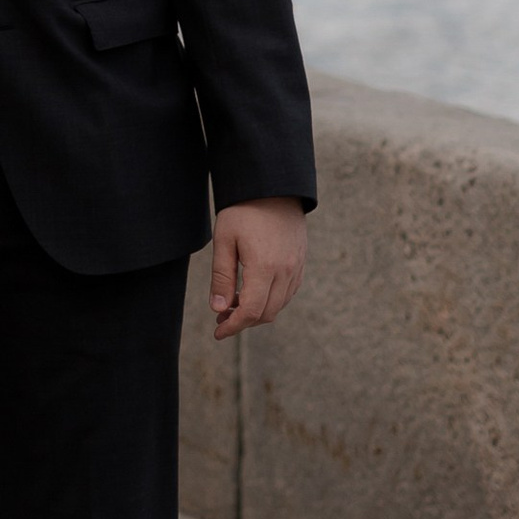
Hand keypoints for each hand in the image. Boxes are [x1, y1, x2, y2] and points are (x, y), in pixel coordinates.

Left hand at [210, 196, 305, 338]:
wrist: (274, 186)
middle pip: (266, 313)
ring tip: (233, 305)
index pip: (250, 311)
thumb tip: (219, 309)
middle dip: (242, 321)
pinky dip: (271, 300)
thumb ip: (222, 277)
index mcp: (264, 267)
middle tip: (221, 317)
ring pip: (278, 305)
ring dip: (257, 312)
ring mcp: (296, 268)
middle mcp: (285, 271)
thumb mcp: (224, 240)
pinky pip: (288, 292)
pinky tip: (252, 293)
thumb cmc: (243, 210)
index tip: (218, 332)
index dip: (233, 326)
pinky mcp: (301, 262)